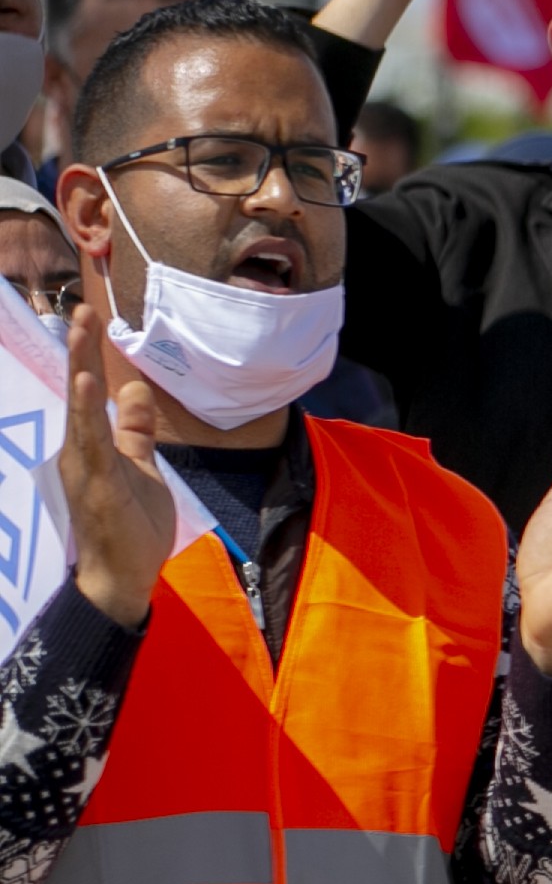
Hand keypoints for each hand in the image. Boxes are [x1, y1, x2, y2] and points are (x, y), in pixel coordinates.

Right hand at [60, 300, 179, 630]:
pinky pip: (92, 442)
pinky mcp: (94, 484)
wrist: (120, 578)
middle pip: (80, 389)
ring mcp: (83, 466)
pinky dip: (89, 412)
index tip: (92, 314)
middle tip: (83, 305)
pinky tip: (91, 384)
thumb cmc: (129, 526)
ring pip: (81, 407)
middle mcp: (79, 449)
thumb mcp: (140, 467)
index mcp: (91, 444)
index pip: (91, 389)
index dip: (91, 352)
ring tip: (81, 328)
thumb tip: (136, 388)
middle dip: (80, 348)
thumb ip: (136, 430)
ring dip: (80, 366)